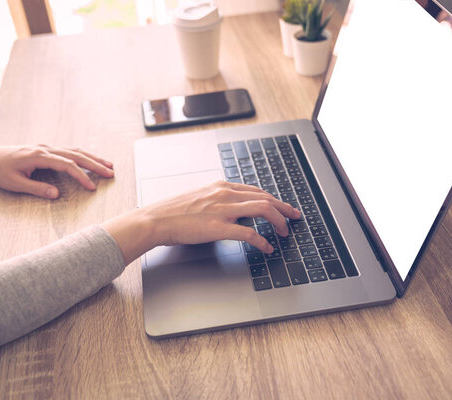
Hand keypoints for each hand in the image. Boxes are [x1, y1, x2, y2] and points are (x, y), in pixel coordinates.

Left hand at [0, 145, 113, 198]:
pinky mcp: (45, 150)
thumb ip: (37, 188)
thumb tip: (56, 194)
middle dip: (95, 164)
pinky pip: (68, 151)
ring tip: (108, 165)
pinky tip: (90, 160)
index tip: (92, 187)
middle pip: (76, 155)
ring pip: (74, 150)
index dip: (81, 176)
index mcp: (39, 156)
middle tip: (111, 172)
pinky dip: (82, 155)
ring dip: (92, 158)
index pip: (67, 165)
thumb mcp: (15, 183)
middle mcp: (45, 149)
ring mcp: (46, 148)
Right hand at [103, 181, 301, 264]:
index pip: (256, 190)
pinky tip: (267, 248)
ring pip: (263, 210)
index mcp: (221, 187)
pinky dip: (262, 241)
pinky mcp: (218, 227)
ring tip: (285, 232)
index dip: (274, 199)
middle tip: (295, 217)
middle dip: (284, 208)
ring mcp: (223, 210)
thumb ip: (219, 202)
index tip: (283, 207)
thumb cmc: (174, 212)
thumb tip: (235, 215)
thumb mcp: (200, 198)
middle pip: (265, 198)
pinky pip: (249, 234)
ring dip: (279, 221)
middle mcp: (225, 194)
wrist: (156, 219)